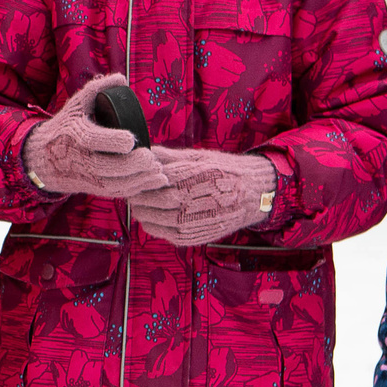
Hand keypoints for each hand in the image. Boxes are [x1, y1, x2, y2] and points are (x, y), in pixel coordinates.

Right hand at [23, 75, 169, 198]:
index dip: (112, 141)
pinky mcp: (93, 188)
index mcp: (74, 134)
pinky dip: (134, 190)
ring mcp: (86, 176)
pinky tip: (151, 182)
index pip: (92, 140)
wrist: (43, 158)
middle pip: (105, 166)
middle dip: (130, 165)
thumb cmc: (65, 127)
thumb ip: (97, 90)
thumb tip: (121, 78)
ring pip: (112, 184)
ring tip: (157, 172)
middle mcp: (79, 158)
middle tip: (150, 158)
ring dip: (137, 180)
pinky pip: (114, 193)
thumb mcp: (76, 105)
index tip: (131, 139)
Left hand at [127, 147, 277, 246]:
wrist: (252, 195)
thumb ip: (167, 156)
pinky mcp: (190, 237)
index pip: (151, 178)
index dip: (139, 177)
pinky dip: (151, 223)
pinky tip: (154, 214)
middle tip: (134, 188)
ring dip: (141, 209)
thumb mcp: (198, 156)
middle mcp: (189, 201)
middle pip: (148, 199)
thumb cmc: (224, 172)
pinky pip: (160, 232)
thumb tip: (142, 149)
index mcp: (189, 177)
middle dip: (138, 194)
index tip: (134, 174)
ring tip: (142, 201)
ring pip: (150, 218)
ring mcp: (189, 222)